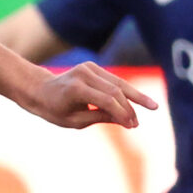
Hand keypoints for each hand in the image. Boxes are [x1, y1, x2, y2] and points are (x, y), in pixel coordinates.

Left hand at [20, 61, 158, 130]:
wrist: (40, 90)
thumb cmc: (54, 110)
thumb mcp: (74, 121)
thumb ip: (100, 118)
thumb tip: (126, 121)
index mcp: (76, 89)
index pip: (107, 100)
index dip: (122, 113)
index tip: (132, 126)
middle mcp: (83, 74)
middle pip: (116, 90)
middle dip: (130, 106)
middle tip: (139, 122)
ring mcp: (88, 68)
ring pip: (118, 82)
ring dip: (135, 96)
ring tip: (152, 106)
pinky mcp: (92, 66)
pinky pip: (112, 80)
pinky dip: (125, 91)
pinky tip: (137, 101)